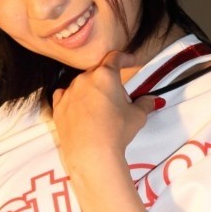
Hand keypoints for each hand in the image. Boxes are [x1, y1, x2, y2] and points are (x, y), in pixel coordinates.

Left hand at [51, 51, 154, 175]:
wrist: (91, 154)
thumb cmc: (117, 131)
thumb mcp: (138, 117)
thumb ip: (145, 103)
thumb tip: (152, 100)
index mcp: (105, 75)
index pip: (115, 58)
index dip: (125, 58)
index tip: (130, 62)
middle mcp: (84, 78)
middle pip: (99, 73)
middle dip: (109, 82)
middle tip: (118, 99)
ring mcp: (69, 92)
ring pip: (82, 84)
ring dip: (91, 91)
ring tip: (100, 110)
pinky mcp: (58, 107)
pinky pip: (65, 95)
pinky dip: (73, 98)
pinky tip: (79, 108)